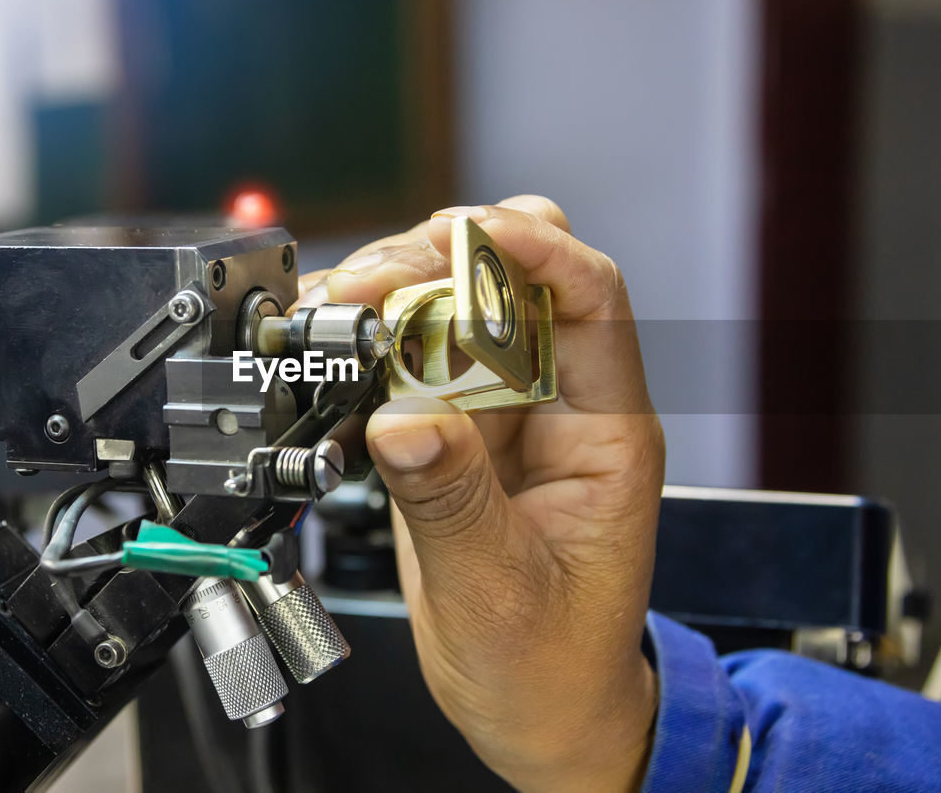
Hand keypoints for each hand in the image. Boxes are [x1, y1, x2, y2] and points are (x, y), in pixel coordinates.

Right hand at [300, 196, 663, 791]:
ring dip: (398, 295)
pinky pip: (412, 367)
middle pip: (517, 285)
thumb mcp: (501, 591)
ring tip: (342, 309)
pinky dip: (370, 348)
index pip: (593, 302)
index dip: (538, 250)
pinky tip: (336, 350)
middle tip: (378, 280)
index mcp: (604, 435)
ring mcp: (502, 420)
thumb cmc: (550, 663)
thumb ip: (453, 502)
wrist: (537, 709)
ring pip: (457, 313)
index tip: (473, 232)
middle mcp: (556, 410)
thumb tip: (403, 420)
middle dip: (447, 259)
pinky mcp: (454, 440)